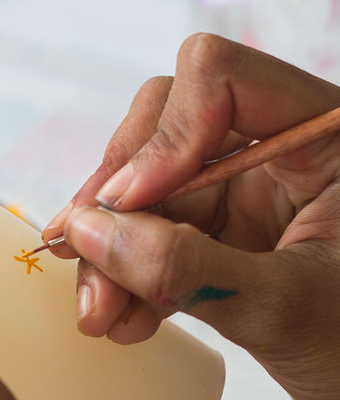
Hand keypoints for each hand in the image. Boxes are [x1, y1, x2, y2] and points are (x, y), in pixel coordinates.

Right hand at [44, 33, 339, 399]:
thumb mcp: (286, 310)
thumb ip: (187, 267)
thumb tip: (86, 232)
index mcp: (325, 136)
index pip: (219, 78)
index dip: (161, 139)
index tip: (122, 207)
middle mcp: (277, 151)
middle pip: (163, 131)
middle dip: (117, 203)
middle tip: (83, 262)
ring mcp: (245, 194)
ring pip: (146, 194)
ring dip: (111, 252)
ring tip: (98, 315)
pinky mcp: (222, 236)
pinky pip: (153, 237)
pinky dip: (129, 276)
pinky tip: (124, 320)